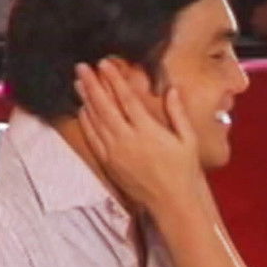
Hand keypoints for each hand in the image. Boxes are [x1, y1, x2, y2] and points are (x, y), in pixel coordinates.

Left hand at [73, 59, 203, 209]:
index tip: (105, 63)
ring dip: (86, 100)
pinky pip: (93, 139)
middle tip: (82, 67)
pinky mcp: (109, 164)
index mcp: (149, 131)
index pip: (126, 99)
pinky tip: (83, 110)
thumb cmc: (184, 170)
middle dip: (92, 84)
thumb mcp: (188, 140)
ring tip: (78, 82)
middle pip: (105, 106)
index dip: (114, 79)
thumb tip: (171, 89)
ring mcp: (115, 153)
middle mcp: (128, 140)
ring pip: (95, 121)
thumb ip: (177, 113)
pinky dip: (86, 122)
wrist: (173, 202)